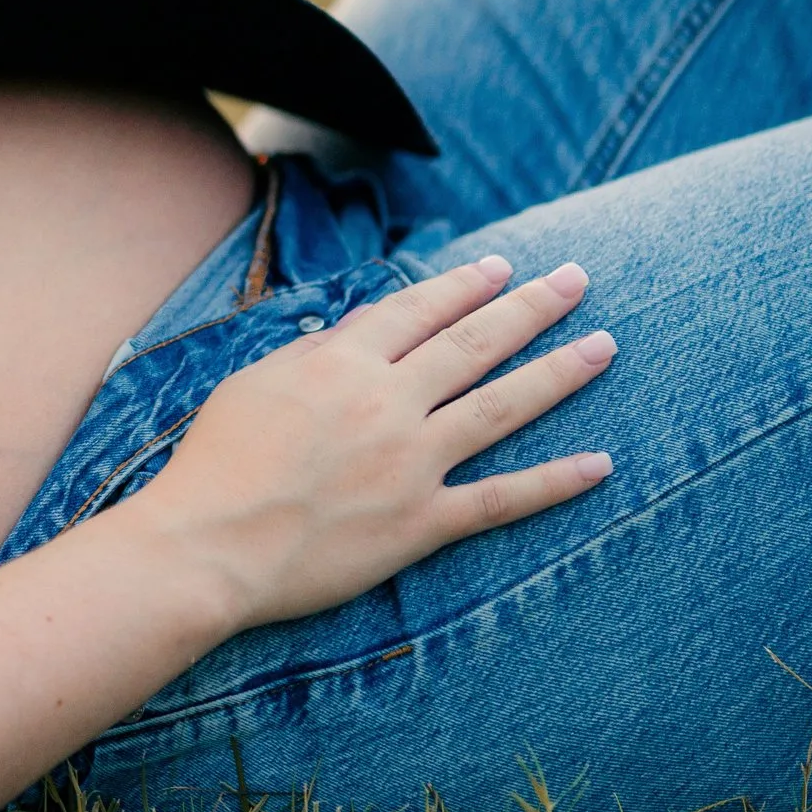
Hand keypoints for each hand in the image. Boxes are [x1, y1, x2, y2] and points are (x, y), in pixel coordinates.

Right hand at [107, 254, 613, 639]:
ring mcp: (412, 462)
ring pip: (503, 406)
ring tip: (604, 345)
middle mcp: (388, 402)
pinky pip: (501, 499)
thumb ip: (314, 351)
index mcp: (343, 363)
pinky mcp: (421, 522)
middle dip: (531, 306)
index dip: (464, 285)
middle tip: (578, 280)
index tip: (502, 266)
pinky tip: (601, 465)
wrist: (208, 545)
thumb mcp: (254, 383)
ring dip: (559, 372)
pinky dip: (555, 482)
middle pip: (475, 343)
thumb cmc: (215, 463)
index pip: (419, 310)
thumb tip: (361, 326)